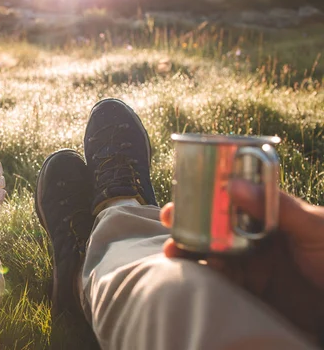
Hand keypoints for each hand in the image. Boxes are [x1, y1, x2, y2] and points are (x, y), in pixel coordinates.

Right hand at [160, 179, 323, 339]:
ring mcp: (254, 267)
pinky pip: (223, 285)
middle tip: (169, 222)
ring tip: (173, 252)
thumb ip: (276, 207)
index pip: (231, 200)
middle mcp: (257, 239)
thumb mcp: (313, 226)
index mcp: (270, 216)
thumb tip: (233, 183)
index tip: (181, 194)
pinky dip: (206, 280)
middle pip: (214, 227)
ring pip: (213, 255)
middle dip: (188, 223)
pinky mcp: (253, 294)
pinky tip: (196, 276)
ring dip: (190, 251)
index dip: (204, 196)